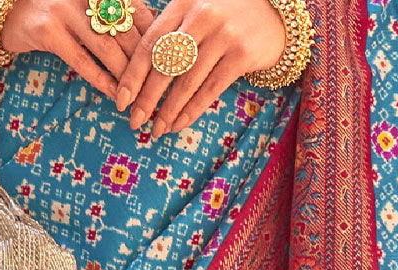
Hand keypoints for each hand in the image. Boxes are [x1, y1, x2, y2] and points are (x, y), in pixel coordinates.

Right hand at [0, 0, 154, 101]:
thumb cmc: (53, 11)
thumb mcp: (87, 7)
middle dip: (149, 68)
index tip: (175, 70)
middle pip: (129, 35)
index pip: (141, 16)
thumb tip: (155, 46)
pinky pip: (83, 61)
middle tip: (162, 94)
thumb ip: (116, 19)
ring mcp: (66, 10)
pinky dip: (102, 81)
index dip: (160, 45)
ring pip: (109, 49)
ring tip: (140, 101)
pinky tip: (115, 96)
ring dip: (127, 79)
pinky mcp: (48, 31)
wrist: (4, 6)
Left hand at [115, 0, 285, 136]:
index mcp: (183, 2)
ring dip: (169, 110)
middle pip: (165, 65)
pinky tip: (180, 124)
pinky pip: (210, 89)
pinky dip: (192, 110)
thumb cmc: (228, 15)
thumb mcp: (197, 9)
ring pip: (187, 81)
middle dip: (147, 98)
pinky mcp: (242, 55)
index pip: (150, 43)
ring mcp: (223, 35)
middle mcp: (202, 16)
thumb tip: (140, 72)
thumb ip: (173, 30)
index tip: (121, 100)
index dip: (133, 75)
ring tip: (158, 129)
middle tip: (135, 121)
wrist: (276, 12)